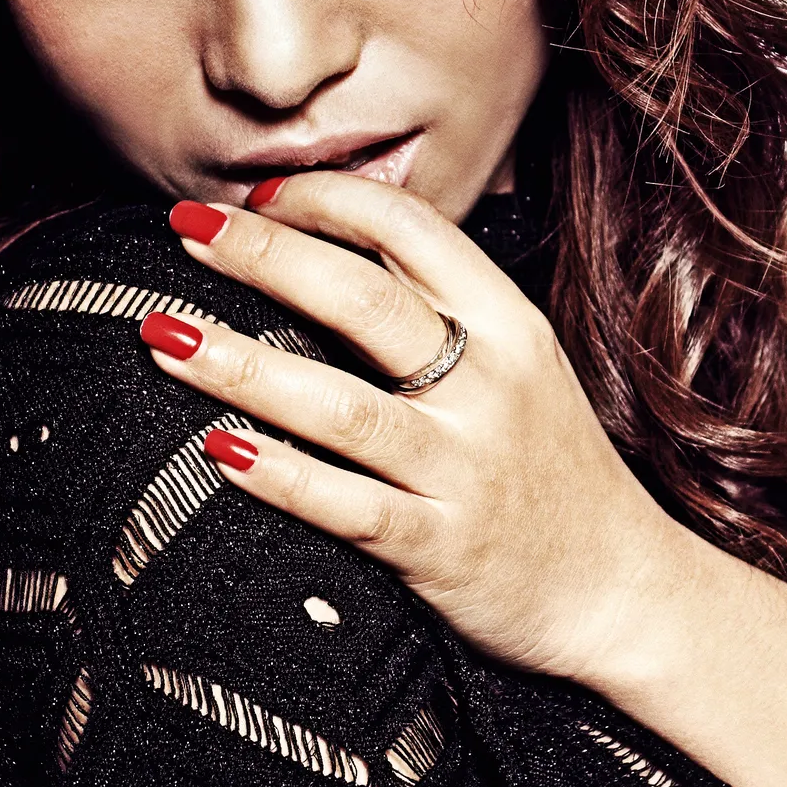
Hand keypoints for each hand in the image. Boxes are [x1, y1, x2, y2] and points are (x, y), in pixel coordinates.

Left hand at [139, 174, 675, 683]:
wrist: (622, 591)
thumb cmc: (553, 474)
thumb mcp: (522, 369)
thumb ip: (444, 312)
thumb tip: (332, 249)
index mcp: (511, 326)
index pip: (413, 229)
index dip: (327, 199)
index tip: (261, 194)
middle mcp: (489, 388)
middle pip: (362, 297)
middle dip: (262, 254)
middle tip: (186, 228)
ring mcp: (463, 468)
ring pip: (338, 403)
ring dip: (239, 364)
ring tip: (164, 335)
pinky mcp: (440, 545)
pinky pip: (344, 505)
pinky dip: (276, 476)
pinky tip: (216, 451)